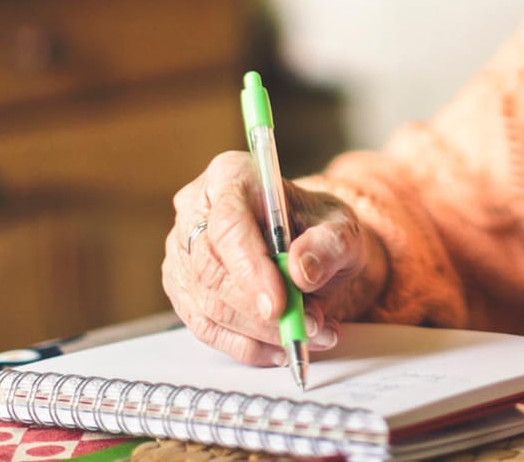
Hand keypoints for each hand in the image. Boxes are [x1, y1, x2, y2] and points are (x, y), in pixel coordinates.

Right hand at [162, 150, 388, 366]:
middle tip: (305, 325)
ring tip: (307, 334)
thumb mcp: (341, 226)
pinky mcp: (183, 290)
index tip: (278, 304)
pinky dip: (246, 347)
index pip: (227, 224)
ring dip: (260, 332)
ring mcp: (182, 252)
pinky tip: (279, 348)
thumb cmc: (317, 227)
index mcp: (230, 176)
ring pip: (208, 304)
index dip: (250, 268)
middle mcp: (196, 210)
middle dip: (259, 309)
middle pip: (212, 268)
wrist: (308, 247)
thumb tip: (302, 269)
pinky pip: (206, 329)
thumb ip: (330, 243)